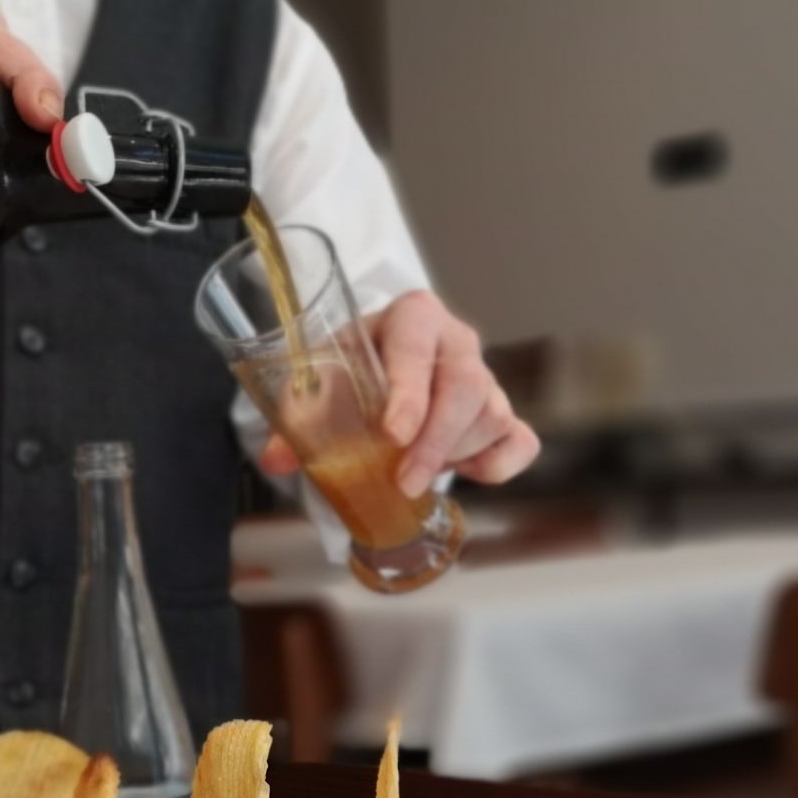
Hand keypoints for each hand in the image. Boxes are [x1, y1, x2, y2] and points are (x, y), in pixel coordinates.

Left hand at [258, 291, 539, 492]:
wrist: (381, 369)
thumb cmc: (352, 370)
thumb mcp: (321, 380)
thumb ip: (298, 416)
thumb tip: (278, 459)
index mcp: (413, 316)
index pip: (417, 347)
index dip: (409, 393)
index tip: (391, 434)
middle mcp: (457, 342)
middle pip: (467, 386)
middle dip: (436, 441)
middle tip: (404, 481)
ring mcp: (486, 377)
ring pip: (491, 417)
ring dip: (454, 455)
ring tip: (415, 471)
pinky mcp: (502, 414)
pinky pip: (520, 442)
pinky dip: (498, 466)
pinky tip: (467, 474)